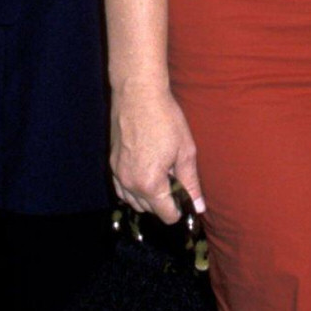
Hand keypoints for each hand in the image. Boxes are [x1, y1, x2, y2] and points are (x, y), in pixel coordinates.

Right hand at [110, 81, 204, 223]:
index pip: (167, 215)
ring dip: (149, 197)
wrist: (138, 94)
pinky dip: (134, 188)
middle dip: (165, 201)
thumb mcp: (185, 152)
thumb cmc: (165, 120)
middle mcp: (129, 184)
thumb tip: (198, 207)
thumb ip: (191, 183)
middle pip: (150, 210)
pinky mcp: (112, 164)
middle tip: (178, 179)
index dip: (181, 209)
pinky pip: (122, 189)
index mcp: (149, 184)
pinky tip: (147, 173)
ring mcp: (117, 174)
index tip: (188, 197)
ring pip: (133, 201)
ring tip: (164, 175)